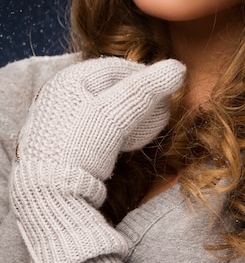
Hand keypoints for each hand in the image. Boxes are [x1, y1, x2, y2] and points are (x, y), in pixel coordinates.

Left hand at [11, 57, 185, 262]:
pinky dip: (121, 131)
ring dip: (136, 116)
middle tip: (166, 107)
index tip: (168, 84)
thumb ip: (147, 88)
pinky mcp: (66, 144)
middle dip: (143, 98)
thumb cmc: (79, 144)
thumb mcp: (116, 112)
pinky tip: (137, 139)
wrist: (48, 195)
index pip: (114, 67)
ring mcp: (63, 121)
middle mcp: (62, 96)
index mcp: (68, 80)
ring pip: (108, 111)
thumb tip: (179, 67)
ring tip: (157, 123)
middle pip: (112, 89)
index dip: (145, 74)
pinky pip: (99, 130)